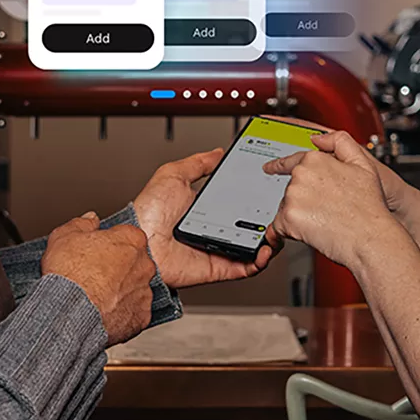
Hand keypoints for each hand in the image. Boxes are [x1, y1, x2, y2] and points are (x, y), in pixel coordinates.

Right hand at [41, 212, 154, 346]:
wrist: (69, 314)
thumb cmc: (69, 275)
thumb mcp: (65, 236)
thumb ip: (82, 223)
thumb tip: (91, 219)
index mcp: (131, 241)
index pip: (126, 236)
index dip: (108, 245)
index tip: (96, 253)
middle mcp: (144, 265)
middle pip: (133, 263)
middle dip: (117, 269)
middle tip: (93, 276)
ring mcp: (144, 293)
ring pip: (134, 289)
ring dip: (120, 292)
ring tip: (96, 298)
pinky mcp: (140, 318)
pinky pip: (133, 314)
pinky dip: (121, 315)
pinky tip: (103, 314)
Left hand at [133, 149, 275, 287]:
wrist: (140, 243)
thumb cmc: (148, 212)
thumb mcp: (173, 174)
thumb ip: (198, 163)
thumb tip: (216, 152)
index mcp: (205, 209)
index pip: (238, 201)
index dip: (255, 196)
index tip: (269, 188)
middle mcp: (214, 229)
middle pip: (250, 225)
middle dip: (268, 218)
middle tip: (279, 208)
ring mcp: (218, 249)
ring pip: (254, 247)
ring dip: (270, 239)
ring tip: (277, 228)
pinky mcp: (219, 267)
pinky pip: (246, 267)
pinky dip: (260, 261)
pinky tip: (266, 248)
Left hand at [263, 130, 402, 270]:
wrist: (369, 236)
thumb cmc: (369, 206)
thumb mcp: (363, 163)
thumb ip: (340, 142)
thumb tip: (317, 138)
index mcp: (316, 160)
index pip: (292, 161)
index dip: (280, 165)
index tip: (270, 168)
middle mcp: (301, 175)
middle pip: (291, 187)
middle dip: (303, 198)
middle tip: (326, 209)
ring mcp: (293, 196)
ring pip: (286, 206)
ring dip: (299, 214)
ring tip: (324, 220)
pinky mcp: (288, 218)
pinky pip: (280, 226)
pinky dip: (291, 231)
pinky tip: (311, 231)